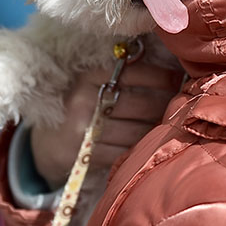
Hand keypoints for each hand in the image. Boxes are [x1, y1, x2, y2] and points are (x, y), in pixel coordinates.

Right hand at [31, 57, 182, 187]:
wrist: (45, 142)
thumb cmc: (80, 108)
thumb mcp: (90, 84)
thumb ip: (121, 76)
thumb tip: (169, 70)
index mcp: (89, 76)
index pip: (134, 73)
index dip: (162, 77)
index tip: (178, 79)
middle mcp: (85, 100)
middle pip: (139, 104)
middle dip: (164, 105)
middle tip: (181, 106)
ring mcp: (84, 129)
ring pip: (135, 131)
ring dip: (157, 130)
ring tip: (170, 126)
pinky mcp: (85, 155)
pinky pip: (124, 152)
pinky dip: (140, 149)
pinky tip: (149, 145)